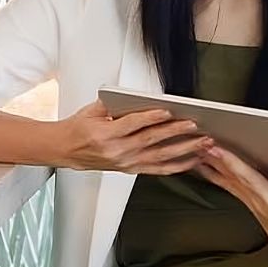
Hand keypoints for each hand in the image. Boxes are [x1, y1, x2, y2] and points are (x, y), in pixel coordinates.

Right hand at [55, 100, 211, 174]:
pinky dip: (177, 165)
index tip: (168, 111)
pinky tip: (192, 160)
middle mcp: (117, 152)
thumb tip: (138, 97)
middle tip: (195, 126)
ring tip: (202, 143)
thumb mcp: (92, 110)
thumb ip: (115, 103)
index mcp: (105, 135)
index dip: (151, 118)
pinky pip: (158, 169)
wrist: (65, 150)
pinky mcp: (131, 169)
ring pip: (160, 156)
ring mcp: (125, 163)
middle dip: (176, 132)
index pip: (133, 124)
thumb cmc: (79, 128)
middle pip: (151, 141)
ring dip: (184, 150)